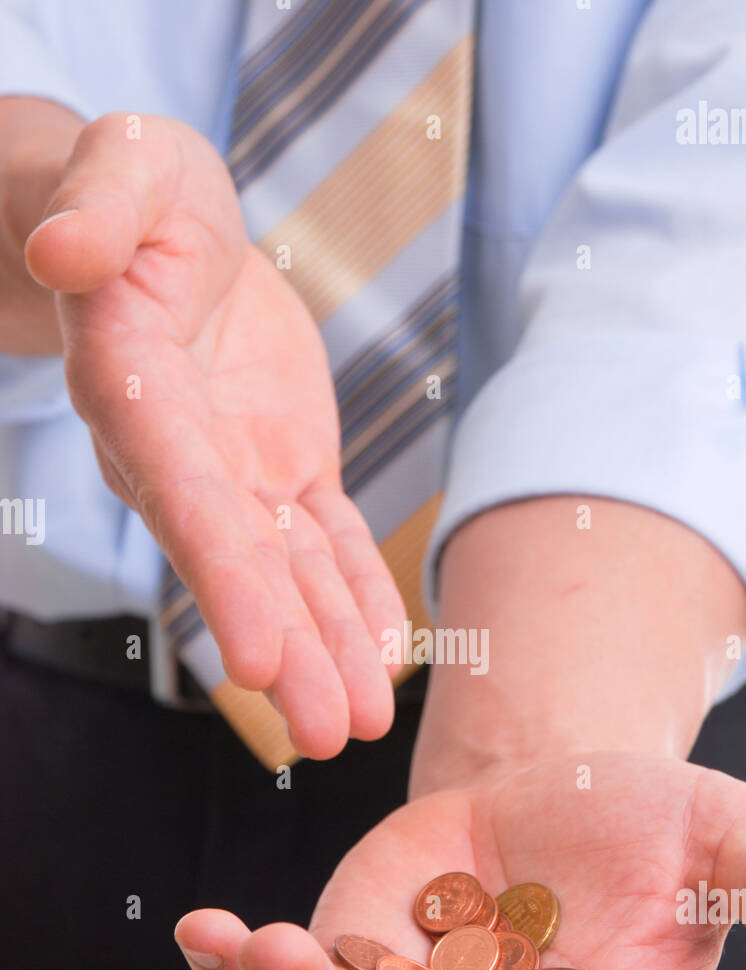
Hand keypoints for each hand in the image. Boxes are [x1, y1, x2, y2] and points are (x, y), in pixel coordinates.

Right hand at [25, 114, 404, 756]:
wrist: (168, 232)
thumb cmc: (136, 189)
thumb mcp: (125, 165)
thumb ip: (98, 207)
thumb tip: (63, 250)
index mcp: (137, 389)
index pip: (183, 496)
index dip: (221, 576)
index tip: (256, 659)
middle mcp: (182, 454)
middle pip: (240, 563)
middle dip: (286, 650)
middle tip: (325, 735)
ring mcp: (237, 471)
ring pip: (289, 570)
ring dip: (328, 648)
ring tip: (360, 725)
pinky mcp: (284, 467)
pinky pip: (327, 540)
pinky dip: (358, 595)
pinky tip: (388, 654)